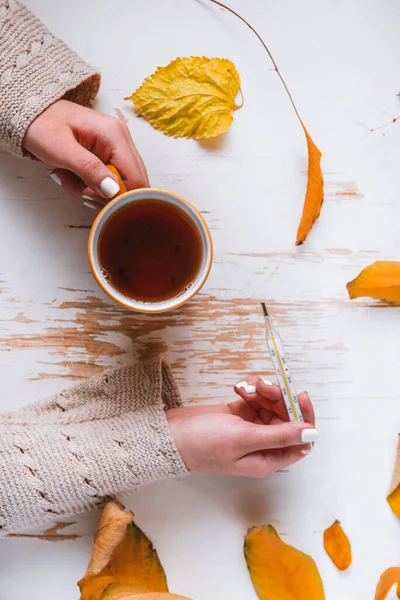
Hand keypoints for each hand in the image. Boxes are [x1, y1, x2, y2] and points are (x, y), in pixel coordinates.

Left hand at [23, 99, 148, 208]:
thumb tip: (114, 190)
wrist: (31, 114)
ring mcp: (117, 146)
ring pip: (118, 185)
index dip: (117, 197)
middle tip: (78, 190)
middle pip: (130, 184)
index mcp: (114, 135)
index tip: (90, 196)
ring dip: (93, 191)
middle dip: (103, 195)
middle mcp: (121, 139)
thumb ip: (89, 170)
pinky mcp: (109, 153)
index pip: (135, 179)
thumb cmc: (42, 126)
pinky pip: (108, 179)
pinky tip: (74, 177)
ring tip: (68, 179)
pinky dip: (91, 186)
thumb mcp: (62, 150)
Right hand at [166, 377, 317, 477]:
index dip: (304, 417)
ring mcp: (251, 428)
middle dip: (277, 397)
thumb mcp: (245, 438)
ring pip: (270, 404)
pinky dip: (250, 390)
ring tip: (243, 387)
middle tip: (261, 386)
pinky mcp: (240, 414)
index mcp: (268, 459)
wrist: (171, 434)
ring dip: (261, 391)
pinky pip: (256, 398)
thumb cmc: (204, 444)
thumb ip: (280, 435)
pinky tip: (237, 388)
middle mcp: (263, 445)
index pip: (300, 439)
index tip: (299, 395)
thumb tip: (312, 433)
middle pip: (286, 416)